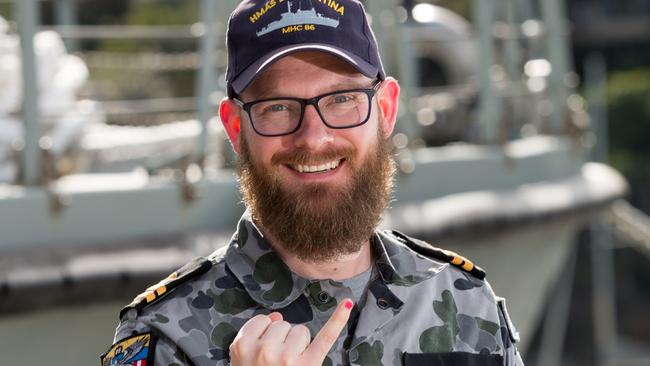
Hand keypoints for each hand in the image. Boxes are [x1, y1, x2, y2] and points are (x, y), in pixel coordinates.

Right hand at [229, 298, 352, 365]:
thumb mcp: (240, 359)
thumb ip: (253, 334)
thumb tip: (276, 316)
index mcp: (243, 346)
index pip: (262, 321)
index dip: (265, 333)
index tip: (263, 349)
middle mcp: (265, 350)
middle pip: (283, 325)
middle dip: (283, 340)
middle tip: (276, 363)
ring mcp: (288, 357)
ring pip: (300, 330)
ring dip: (298, 345)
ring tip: (289, 365)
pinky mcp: (309, 364)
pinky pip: (326, 337)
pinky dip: (337, 320)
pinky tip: (346, 306)